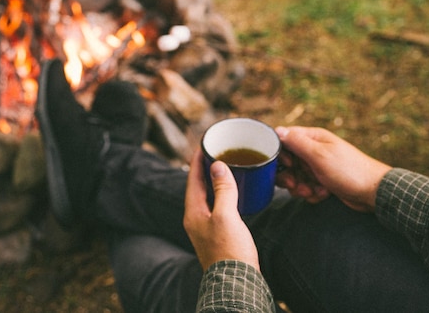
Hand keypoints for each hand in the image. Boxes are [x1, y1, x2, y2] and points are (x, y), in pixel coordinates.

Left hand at [183, 150, 259, 271]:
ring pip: (207, 198)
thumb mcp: (227, 216)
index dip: (196, 161)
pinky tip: (233, 194)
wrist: (237, 283)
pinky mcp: (217, 235)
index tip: (203, 145)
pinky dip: (222, 195)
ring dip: (213, 182)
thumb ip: (222, 190)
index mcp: (193, 213)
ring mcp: (205, 228)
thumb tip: (217, 166)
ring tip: (224, 168)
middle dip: (205, 170)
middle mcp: (195, 219)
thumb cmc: (230, 251)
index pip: (191, 179)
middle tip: (215, 153)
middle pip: (197, 187)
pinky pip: (216, 207)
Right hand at [275, 126, 391, 211]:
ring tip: (313, 191)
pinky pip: (306, 186)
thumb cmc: (349, 170)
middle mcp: (313, 150)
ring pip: (296, 177)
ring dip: (301, 187)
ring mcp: (318, 166)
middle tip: (296, 185)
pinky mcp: (322, 180)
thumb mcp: (319, 155)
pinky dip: (312, 193)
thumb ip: (296, 143)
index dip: (281, 154)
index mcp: (312, 138)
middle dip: (290, 176)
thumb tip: (277, 130)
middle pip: (287, 161)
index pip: (285, 140)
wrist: (373, 192)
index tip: (287, 165)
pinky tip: (323, 194)